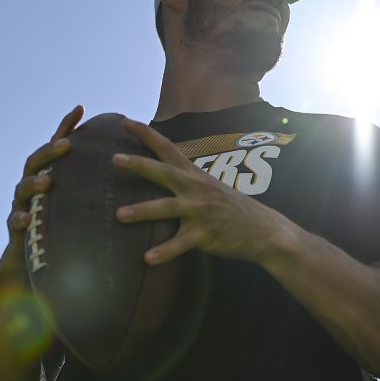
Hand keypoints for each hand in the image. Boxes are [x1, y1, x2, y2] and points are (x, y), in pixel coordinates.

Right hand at [0, 105, 83, 278]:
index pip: (57, 147)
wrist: (35, 263)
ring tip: (45, 183)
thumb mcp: (82, 205)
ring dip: (33, 183)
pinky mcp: (16, 229)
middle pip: (36, 162)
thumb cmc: (66, 231)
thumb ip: (97, 186)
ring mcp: (22, 206)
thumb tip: (132, 169)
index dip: (66, 127)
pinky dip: (19, 218)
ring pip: (22, 189)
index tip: (81, 108)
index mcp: (49, 177)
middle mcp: (33, 188)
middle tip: (65, 146)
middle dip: (49, 152)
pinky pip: (15, 221)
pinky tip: (27, 218)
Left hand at [111, 116, 290, 265]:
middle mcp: (196, 188)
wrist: (265, 230)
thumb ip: (185, 180)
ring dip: (142, 211)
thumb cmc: (230, 210)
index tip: (123, 121)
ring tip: (119, 215)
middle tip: (114, 159)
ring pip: (167, 208)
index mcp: (194, 175)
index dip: (145, 133)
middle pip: (163, 172)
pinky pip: (181, 243)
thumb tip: (160, 175)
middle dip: (138, 164)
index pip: (167, 148)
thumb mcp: (209, 187)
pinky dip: (164, 251)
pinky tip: (147, 258)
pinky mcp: (206, 234)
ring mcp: (201, 211)